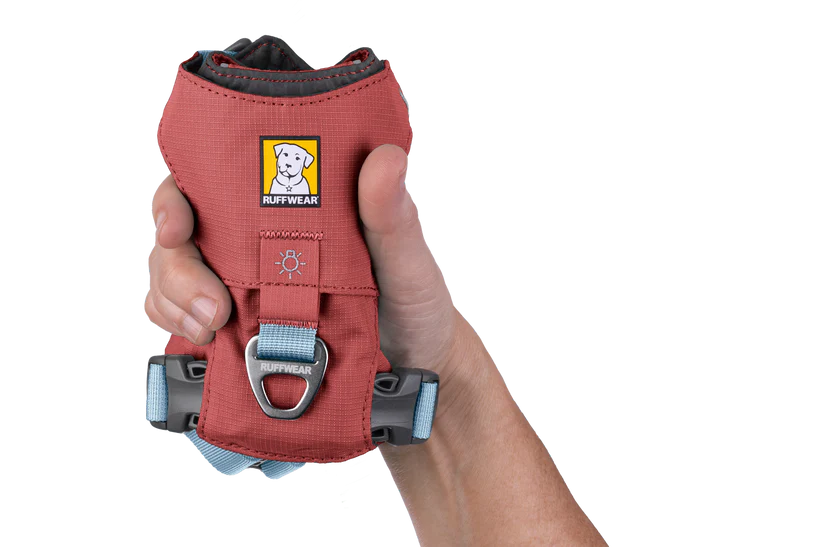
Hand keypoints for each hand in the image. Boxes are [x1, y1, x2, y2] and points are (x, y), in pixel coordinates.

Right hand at [146, 145, 458, 374]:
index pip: (212, 180)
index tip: (180, 227)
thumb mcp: (408, 259)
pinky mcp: (243, 326)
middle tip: (211, 306)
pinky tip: (206, 341)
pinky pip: (189, 318)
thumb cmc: (415, 304)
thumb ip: (393, 216)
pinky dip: (182, 327)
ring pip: (176, 276)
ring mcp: (246, 283)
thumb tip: (383, 160)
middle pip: (183, 234)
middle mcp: (259, 238)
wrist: (417, 368)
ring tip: (211, 329)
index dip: (177, 197)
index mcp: (292, 205)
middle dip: (176, 267)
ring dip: (175, 301)